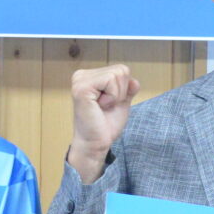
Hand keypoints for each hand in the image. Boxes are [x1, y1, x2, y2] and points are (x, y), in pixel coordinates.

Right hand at [68, 64, 140, 181]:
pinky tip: (100, 106)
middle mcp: (81, 75)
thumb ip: (127, 89)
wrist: (96, 143)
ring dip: (116, 95)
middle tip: (106, 106)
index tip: (109, 103)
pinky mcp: (82, 88)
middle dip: (120, 91)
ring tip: (102, 106)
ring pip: (117, 74)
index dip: (123, 89)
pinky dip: (112, 96)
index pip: (120, 69)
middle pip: (120, 70)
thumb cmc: (105, 125)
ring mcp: (80, 80)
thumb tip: (134, 81)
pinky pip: (110, 80)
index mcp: (89, 76)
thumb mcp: (121, 102)